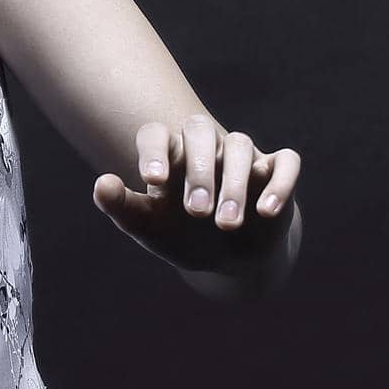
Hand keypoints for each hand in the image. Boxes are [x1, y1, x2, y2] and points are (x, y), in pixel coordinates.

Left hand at [92, 114, 301, 280]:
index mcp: (168, 153)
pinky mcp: (275, 173)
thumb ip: (122, 206)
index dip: (153, 151)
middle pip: (199, 129)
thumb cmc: (179, 235)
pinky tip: (266, 212)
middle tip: (196, 211)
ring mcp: (242, 158)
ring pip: (240, 144)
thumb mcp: (148, 226)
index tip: (153, 181)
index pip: (156, 134)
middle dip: (198, 169)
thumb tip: (102, 183)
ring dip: (234, 184)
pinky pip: (285, 162)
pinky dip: (279, 182)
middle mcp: (204, 148)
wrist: (227, 259)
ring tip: (226, 224)